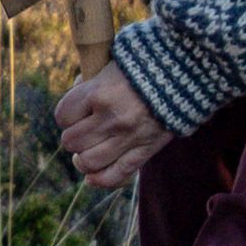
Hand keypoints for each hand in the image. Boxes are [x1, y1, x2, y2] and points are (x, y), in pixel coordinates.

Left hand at [53, 62, 171, 188]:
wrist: (183, 75)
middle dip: (73, 136)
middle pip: (72, 141)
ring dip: (83, 159)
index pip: (62, 116)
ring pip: (89, 162)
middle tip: (83, 130)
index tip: (75, 112)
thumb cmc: (141, 66)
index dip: (66, 116)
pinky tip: (92, 176)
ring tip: (86, 152)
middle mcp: (112, 117)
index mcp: (99, 92)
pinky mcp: (145, 150)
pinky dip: (100, 179)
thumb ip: (89, 84)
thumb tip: (74, 94)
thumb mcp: (108, 66)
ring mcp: (129, 137)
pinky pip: (116, 175)